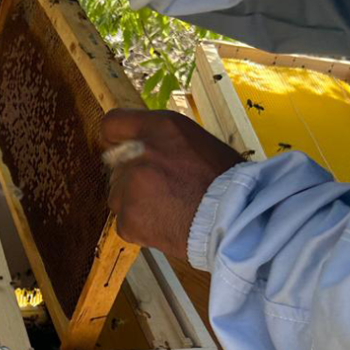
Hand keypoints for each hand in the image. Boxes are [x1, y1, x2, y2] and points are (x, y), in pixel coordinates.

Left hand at [101, 109, 243, 259]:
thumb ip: (163, 141)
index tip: (123, 150)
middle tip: (163, 189)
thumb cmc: (227, 182)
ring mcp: (129, 187)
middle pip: (116, 165)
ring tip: (169, 209)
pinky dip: (140, 226)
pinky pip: (124, 222)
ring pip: (118, 195)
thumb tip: (141, 147)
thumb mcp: (197, 141)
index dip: (117, 138)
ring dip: (135, 202)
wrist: (235, 221)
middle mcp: (139, 153)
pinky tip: (166, 224)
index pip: (113, 123)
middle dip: (133, 176)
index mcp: (161, 127)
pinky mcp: (127, 219)